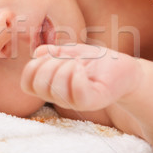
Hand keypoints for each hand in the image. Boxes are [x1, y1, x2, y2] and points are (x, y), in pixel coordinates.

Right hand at [20, 44, 142, 111]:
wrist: (125, 70)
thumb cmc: (97, 62)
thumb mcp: (71, 52)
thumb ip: (53, 52)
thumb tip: (38, 53)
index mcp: (52, 87)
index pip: (26, 83)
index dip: (32, 67)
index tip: (50, 57)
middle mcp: (61, 97)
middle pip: (38, 85)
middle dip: (49, 64)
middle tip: (68, 59)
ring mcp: (77, 101)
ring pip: (55, 88)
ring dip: (65, 67)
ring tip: (79, 64)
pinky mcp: (94, 101)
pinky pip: (77, 92)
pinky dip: (77, 74)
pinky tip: (84, 68)